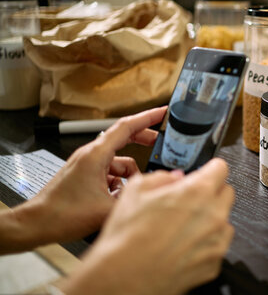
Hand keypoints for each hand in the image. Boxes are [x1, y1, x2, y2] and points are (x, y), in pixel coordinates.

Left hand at [0, 107, 166, 252]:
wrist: (36, 224)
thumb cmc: (61, 214)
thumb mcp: (107, 208)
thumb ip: (135, 198)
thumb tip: (154, 191)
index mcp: (96, 155)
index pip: (127, 127)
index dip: (147, 117)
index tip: (162, 112)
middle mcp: (91, 155)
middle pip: (124, 139)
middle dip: (144, 141)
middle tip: (160, 143)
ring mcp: (87, 165)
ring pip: (119, 163)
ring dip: (130, 175)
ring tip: (133, 192)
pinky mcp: (85, 176)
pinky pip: (110, 174)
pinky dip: (119, 184)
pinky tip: (118, 200)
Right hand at [58, 158, 234, 294]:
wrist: (124, 278)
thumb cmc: (128, 238)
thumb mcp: (136, 190)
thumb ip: (162, 177)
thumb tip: (175, 178)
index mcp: (198, 192)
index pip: (221, 167)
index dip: (209, 169)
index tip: (204, 173)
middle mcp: (213, 215)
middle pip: (226, 192)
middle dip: (211, 193)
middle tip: (189, 201)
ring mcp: (217, 241)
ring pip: (223, 220)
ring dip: (209, 219)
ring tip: (181, 228)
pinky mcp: (214, 263)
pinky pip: (217, 245)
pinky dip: (205, 243)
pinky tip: (181, 246)